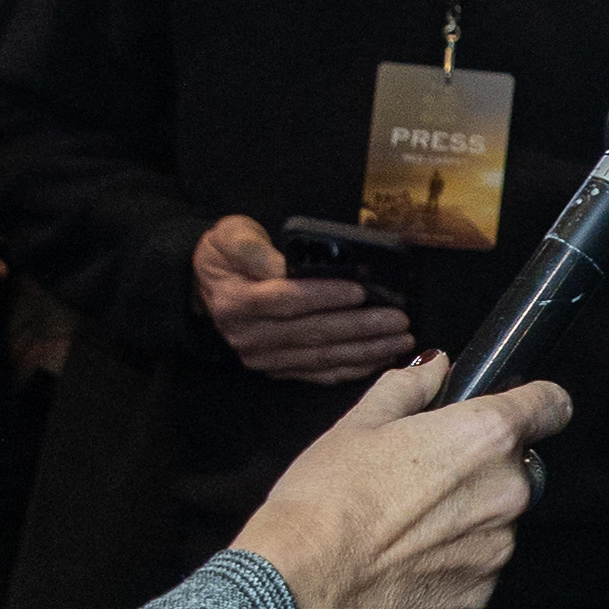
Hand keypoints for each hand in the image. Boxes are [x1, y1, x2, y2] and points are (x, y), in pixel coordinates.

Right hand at [194, 216, 412, 379]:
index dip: (324, 296)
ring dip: (365, 350)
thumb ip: (256, 249)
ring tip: (399, 339)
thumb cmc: (227, 255)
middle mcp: (249, 336)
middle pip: (312, 333)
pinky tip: (380, 358)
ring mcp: (264, 358)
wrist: (209, 286)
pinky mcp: (278, 370)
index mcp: (236, 301)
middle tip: (397, 319)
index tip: (359, 291)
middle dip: (360, 327)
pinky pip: (320, 373)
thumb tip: (288, 264)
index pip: (286, 299)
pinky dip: (353, 368)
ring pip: (321, 357)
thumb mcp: (232, 236)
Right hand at [229, 355, 570, 608]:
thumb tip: (436, 367)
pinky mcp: (481, 594)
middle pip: (518, 467)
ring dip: (468, 516)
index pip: (551, 406)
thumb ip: (410, 388)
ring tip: (405, 523)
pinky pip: (478, 564)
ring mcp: (498, 549)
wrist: (305, 586)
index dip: (535, 403)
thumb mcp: (359, 423)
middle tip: (424, 474)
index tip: (517, 409)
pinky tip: (405, 558)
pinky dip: (452, 559)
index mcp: (485, 436)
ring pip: (498, 519)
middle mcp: (507, 492)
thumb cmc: (326, 498)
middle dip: (483, 466)